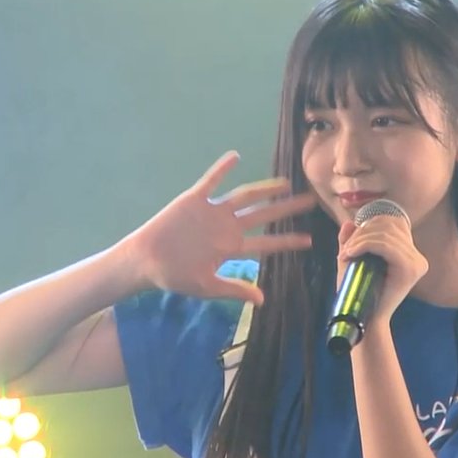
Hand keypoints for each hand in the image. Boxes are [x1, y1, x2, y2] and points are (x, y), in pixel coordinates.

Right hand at [132, 150, 316, 304]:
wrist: (146, 261)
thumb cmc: (175, 276)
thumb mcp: (207, 286)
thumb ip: (235, 289)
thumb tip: (263, 300)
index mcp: (231, 247)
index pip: (265, 243)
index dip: (287, 241)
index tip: (309, 240)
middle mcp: (226, 227)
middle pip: (263, 215)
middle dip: (286, 209)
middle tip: (311, 201)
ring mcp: (212, 211)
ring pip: (244, 196)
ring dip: (264, 188)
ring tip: (286, 183)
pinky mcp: (194, 200)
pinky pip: (211, 181)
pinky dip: (222, 168)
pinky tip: (236, 156)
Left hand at [336, 214, 427, 327]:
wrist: (365, 321)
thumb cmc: (358, 293)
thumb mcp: (353, 261)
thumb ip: (352, 241)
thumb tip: (349, 222)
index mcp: (409, 254)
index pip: (392, 224)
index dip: (369, 225)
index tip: (351, 241)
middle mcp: (417, 257)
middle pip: (389, 226)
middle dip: (362, 233)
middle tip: (346, 249)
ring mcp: (416, 263)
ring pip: (385, 235)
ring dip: (360, 240)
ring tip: (346, 253)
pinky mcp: (410, 269)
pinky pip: (386, 246)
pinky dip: (365, 246)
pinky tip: (352, 253)